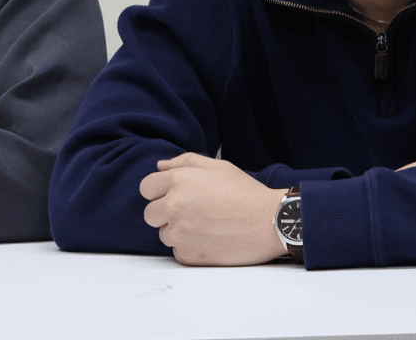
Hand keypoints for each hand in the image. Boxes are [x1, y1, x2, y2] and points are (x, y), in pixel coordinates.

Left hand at [138, 152, 286, 265]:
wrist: (270, 222)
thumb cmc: (246, 193)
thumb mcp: (218, 166)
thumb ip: (185, 162)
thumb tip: (160, 167)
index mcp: (178, 181)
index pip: (146, 188)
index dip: (159, 192)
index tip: (173, 196)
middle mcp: (174, 206)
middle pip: (150, 214)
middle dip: (165, 213)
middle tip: (192, 212)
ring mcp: (179, 232)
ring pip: (163, 234)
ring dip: (178, 231)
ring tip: (206, 226)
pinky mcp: (188, 254)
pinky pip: (177, 251)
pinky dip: (190, 247)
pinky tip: (210, 239)